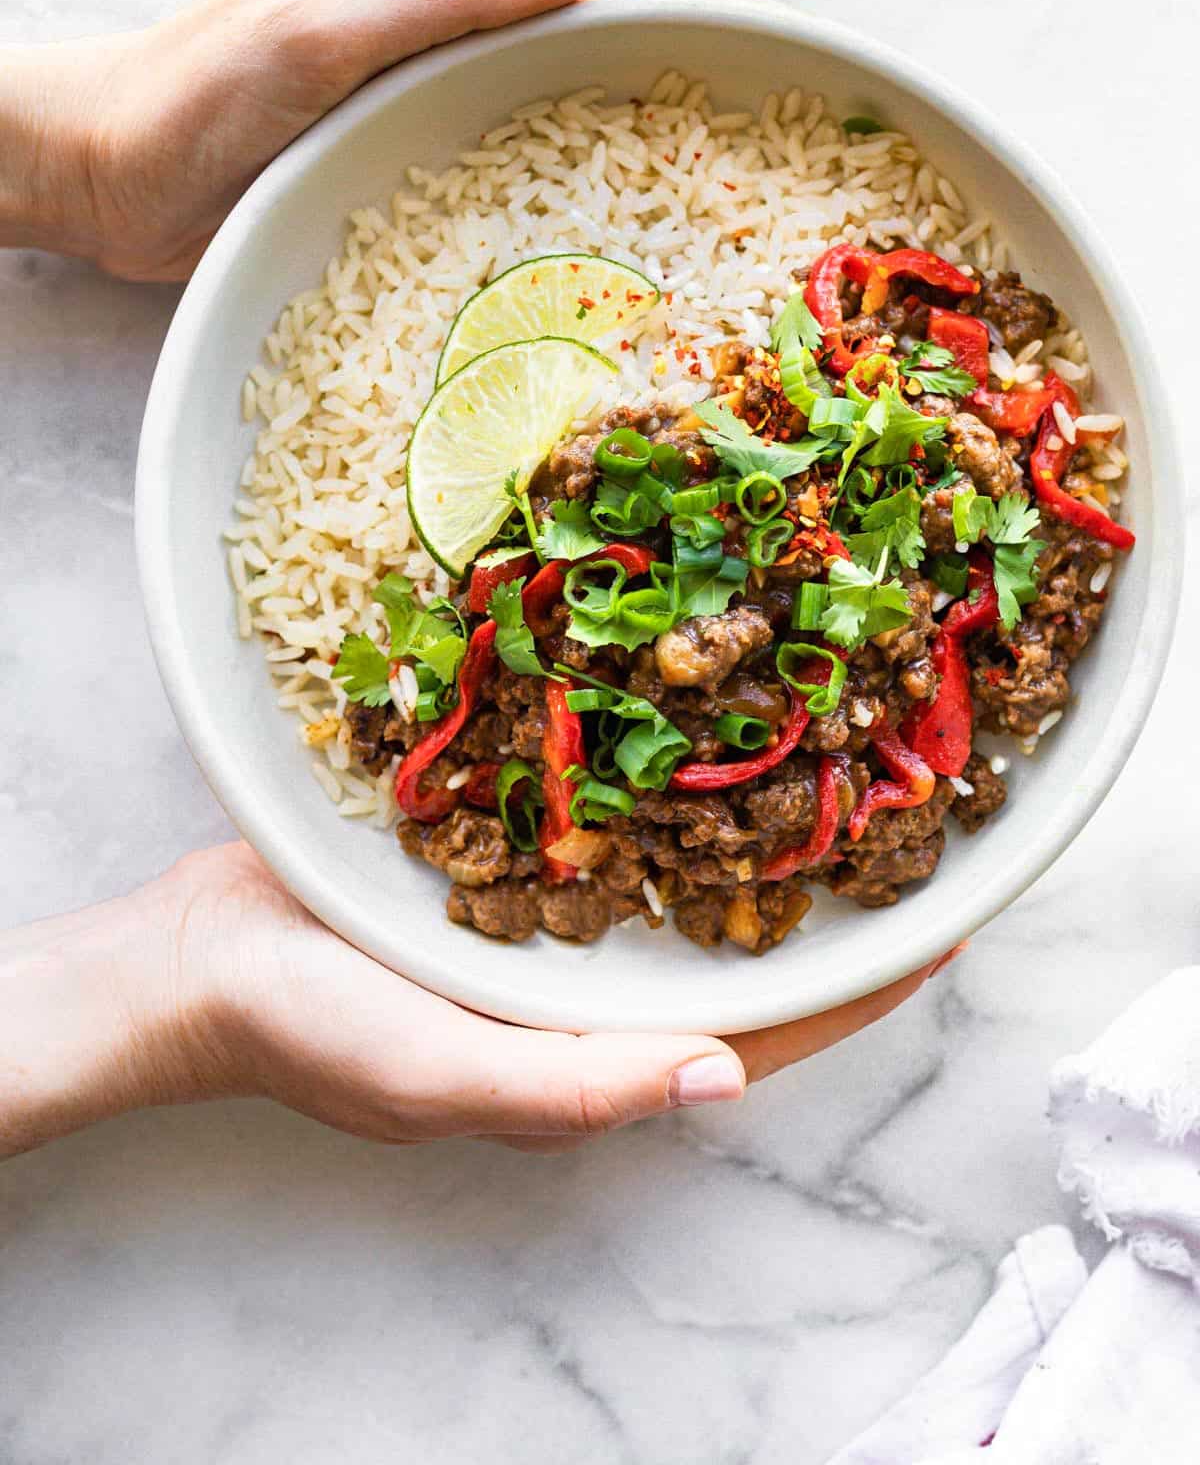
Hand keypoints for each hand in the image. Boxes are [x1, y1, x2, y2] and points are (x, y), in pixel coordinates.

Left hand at [0, 0, 729, 280]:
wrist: (104, 171)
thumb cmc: (194, 91)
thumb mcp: (314, 25)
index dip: (705, 15)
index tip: (797, 57)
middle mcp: (458, 48)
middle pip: (609, 58)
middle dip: (704, 90)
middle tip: (790, 158)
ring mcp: (441, 118)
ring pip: (575, 129)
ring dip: (654, 163)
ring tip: (737, 222)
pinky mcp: (416, 182)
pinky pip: (521, 192)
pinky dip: (581, 217)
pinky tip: (620, 269)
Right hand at [0, 842, 957, 1158]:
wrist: (198, 955)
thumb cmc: (312, 1029)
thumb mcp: (441, 1076)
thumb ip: (571, 1086)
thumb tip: (723, 1073)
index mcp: (590, 1055)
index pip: (757, 1031)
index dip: (854, 992)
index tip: (944, 927)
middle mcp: (586, 990)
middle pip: (734, 949)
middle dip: (819, 899)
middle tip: (904, 816)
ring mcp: (545, 925)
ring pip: (677, 880)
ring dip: (751, 835)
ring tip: (830, 761)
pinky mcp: (501, 863)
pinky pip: (603, 829)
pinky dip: (658, 792)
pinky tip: (693, 730)